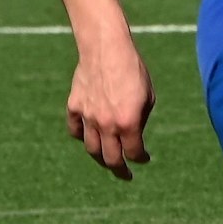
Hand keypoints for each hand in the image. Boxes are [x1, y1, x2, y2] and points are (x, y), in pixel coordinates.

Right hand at [67, 36, 154, 179]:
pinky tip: (88, 137)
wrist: (106, 48)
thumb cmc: (133, 68)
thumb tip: (134, 134)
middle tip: (125, 175)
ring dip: (101, 158)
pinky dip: (81, 137)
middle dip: (120, 170)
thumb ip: (141, 119)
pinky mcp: (74, 107)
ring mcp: (88, 117)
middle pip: (111, 159)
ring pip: (91, 149)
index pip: (134, 153)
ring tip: (107, 160)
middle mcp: (106, 125)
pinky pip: (75, 130)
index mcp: (128, 122)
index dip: (140, 159)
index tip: (144, 159)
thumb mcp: (148, 95)